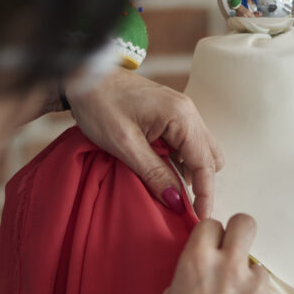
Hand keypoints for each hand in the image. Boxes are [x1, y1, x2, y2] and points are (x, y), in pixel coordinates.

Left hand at [64, 68, 222, 219]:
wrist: (84, 75)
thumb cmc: (100, 104)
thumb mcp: (125, 145)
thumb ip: (154, 174)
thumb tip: (176, 201)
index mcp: (181, 116)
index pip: (205, 163)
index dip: (205, 194)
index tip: (200, 218)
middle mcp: (188, 112)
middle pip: (209, 157)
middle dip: (199, 182)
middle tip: (176, 201)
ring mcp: (181, 111)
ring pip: (199, 151)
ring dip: (187, 171)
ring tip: (161, 183)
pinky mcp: (171, 114)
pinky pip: (185, 144)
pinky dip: (178, 160)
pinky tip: (157, 167)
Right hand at [158, 215, 282, 293]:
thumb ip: (191, 273)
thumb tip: (206, 264)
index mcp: (197, 261)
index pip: (211, 224)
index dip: (210, 238)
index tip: (210, 251)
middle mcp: (229, 266)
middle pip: (245, 223)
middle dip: (238, 234)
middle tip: (233, 254)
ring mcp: (256, 286)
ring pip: (257, 267)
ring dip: (248, 282)